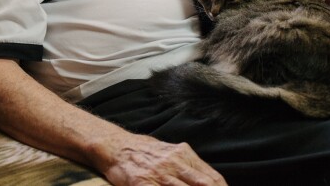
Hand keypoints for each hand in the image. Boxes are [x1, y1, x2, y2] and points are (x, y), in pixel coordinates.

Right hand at [101, 133, 226, 185]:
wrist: (116, 147)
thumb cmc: (147, 153)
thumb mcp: (172, 152)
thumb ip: (190, 167)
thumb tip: (212, 182)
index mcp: (184, 155)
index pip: (213, 178)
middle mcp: (174, 163)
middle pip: (204, 185)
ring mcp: (159, 174)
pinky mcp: (143, 183)